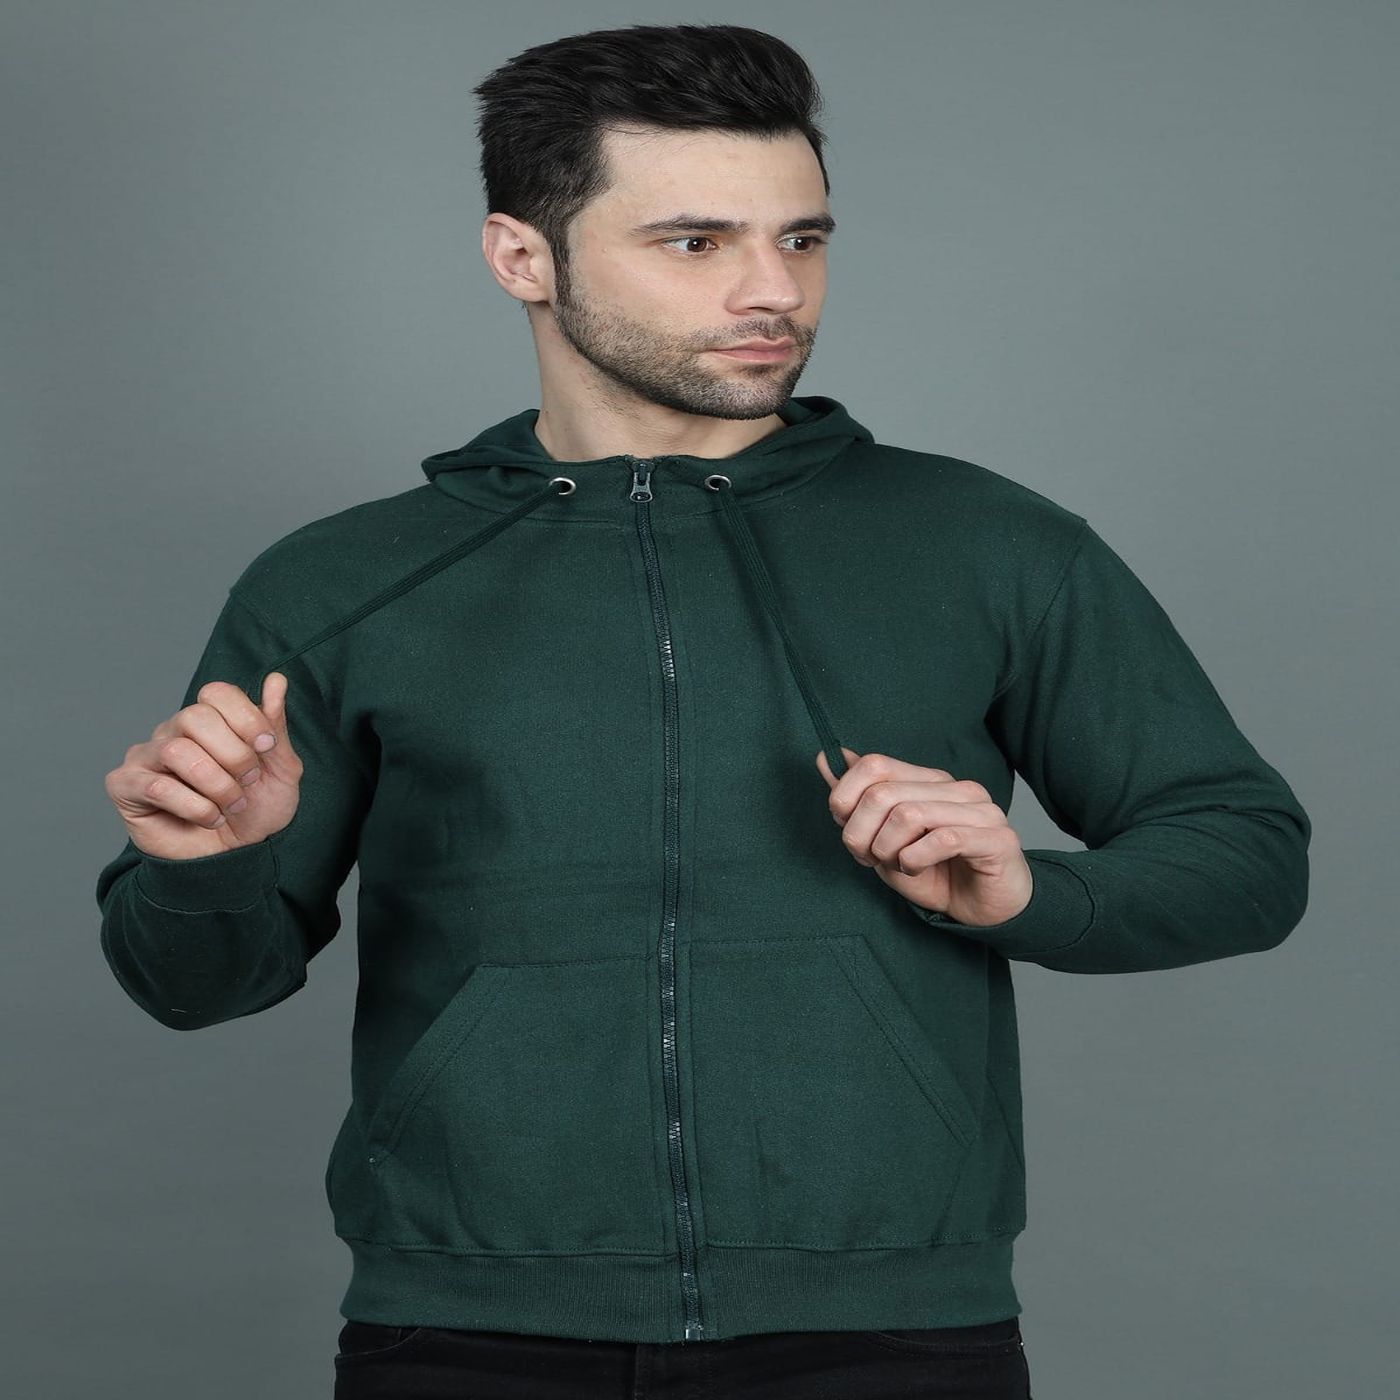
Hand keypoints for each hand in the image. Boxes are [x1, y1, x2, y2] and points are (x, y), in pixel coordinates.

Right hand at [104, 671, 303, 859]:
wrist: (236, 858)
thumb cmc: (255, 811)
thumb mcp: (280, 769)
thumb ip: (274, 726)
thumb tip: (277, 680)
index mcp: (208, 720)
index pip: (216, 692)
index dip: (246, 718)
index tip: (267, 748)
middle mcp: (172, 730)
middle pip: (195, 716)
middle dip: (233, 754)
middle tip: (248, 781)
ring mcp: (145, 756)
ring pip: (176, 750)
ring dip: (216, 785)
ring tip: (231, 806)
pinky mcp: (125, 785)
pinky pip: (158, 786)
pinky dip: (196, 807)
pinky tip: (210, 819)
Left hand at [816, 746, 1032, 925]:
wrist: (986, 910)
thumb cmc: (937, 873)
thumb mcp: (884, 839)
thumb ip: (857, 801)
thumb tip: (827, 757)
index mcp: (930, 781)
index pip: (875, 765)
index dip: (846, 798)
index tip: (846, 827)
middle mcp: (957, 788)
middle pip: (883, 793)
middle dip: (861, 833)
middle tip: (868, 858)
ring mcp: (980, 811)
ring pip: (909, 815)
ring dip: (888, 850)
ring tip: (896, 865)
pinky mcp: (997, 838)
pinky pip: (943, 839)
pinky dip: (916, 859)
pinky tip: (916, 868)